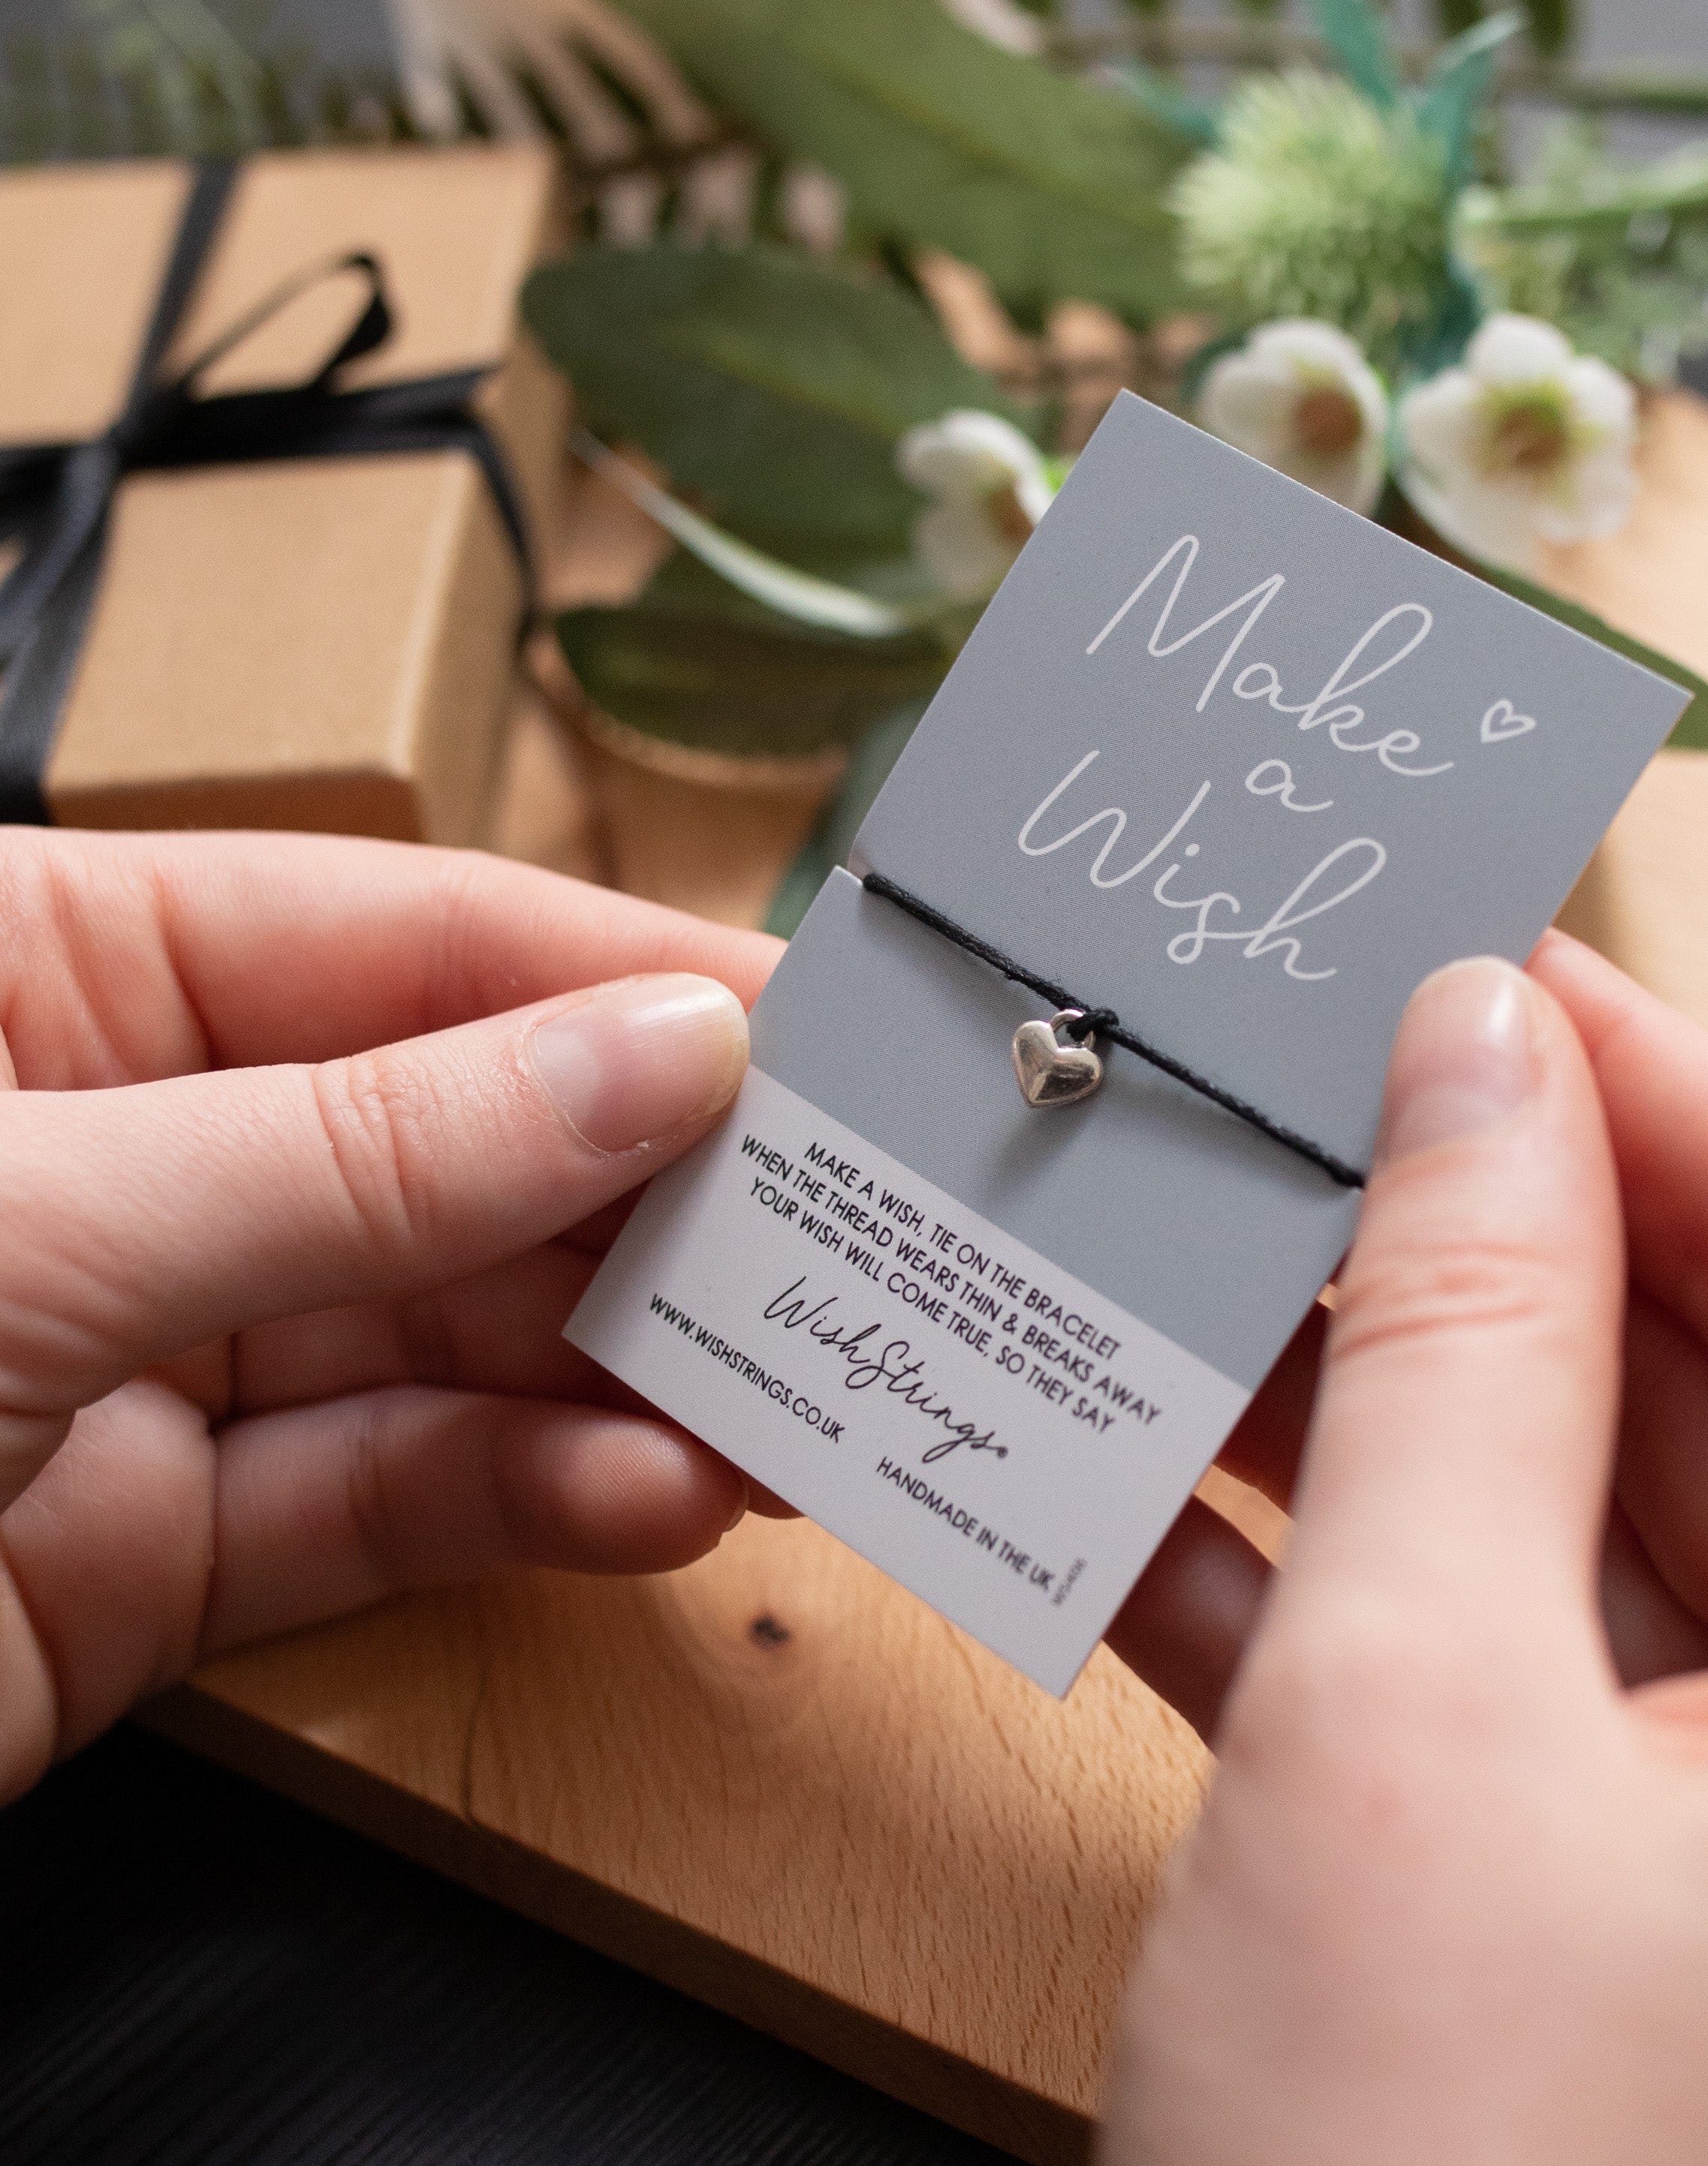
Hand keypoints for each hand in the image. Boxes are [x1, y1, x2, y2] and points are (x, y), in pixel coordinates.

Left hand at [0, 829, 783, 1802]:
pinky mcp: (150, 1549)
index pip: (398, 938)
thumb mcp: (37, 1224)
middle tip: (846, 1235)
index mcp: (42, 977)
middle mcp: (109, 1148)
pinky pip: (381, 1500)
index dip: (614, 978)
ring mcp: (136, 1353)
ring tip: (789, 1390)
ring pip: (443, 1337)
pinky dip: (526, 1503)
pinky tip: (649, 1499)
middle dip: (651, 1198)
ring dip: (625, 1369)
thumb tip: (648, 1054)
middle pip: (451, 1146)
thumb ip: (369, 1150)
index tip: (809, 1030)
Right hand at [1102, 933, 1707, 2165]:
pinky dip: (1326, 1578)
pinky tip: (1147, 1478)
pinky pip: (1493, 1672)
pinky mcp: (1618, 1918)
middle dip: (1471, 1232)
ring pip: (1573, 1521)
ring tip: (1184, 1250)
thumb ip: (1469, 1330)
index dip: (1640, 1074)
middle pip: (1701, 1375)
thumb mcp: (1430, 1697)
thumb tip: (1478, 1040)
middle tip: (1277, 1093)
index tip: (1456, 955)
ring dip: (1369, 1400)